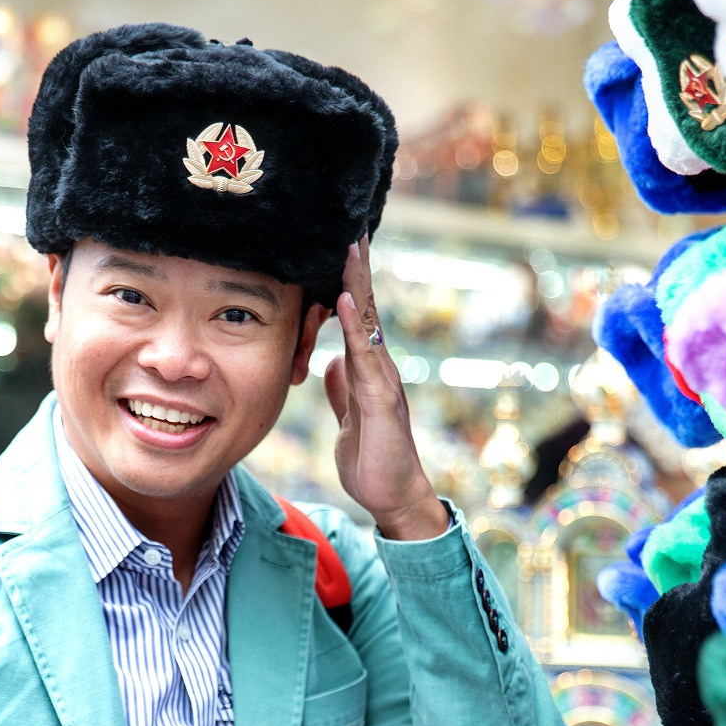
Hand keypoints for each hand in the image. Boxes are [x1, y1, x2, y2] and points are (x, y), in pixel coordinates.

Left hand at [324, 236, 449, 540]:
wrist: (393, 497)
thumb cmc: (372, 462)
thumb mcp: (348, 420)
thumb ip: (343, 392)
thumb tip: (332, 366)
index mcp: (368, 372)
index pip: (357, 320)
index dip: (349, 286)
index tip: (342, 251)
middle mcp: (380, 369)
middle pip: (367, 310)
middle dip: (358, 270)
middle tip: (351, 228)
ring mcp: (383, 381)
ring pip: (369, 324)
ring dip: (358, 285)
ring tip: (350, 247)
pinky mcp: (382, 400)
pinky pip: (365, 356)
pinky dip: (355, 327)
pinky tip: (345, 300)